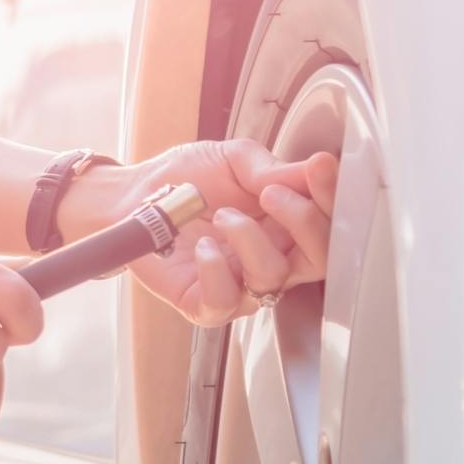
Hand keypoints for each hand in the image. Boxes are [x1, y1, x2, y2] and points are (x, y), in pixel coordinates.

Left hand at [64, 139, 339, 326]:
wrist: (131, 198)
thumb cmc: (184, 180)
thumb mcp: (233, 159)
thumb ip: (272, 168)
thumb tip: (312, 168)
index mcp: (286, 224)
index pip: (330, 222)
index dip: (332, 200)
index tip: (319, 169)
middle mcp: (272, 257)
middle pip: (318, 259)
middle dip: (305, 223)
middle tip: (272, 193)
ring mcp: (241, 284)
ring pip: (272, 278)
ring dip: (250, 240)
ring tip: (222, 214)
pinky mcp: (205, 304)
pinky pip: (226, 301)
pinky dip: (217, 270)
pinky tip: (203, 245)